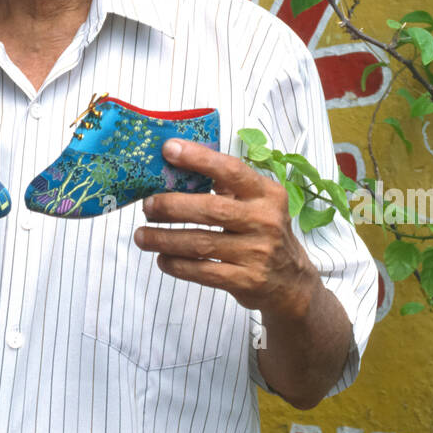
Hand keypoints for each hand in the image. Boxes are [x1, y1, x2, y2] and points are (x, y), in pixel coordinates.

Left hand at [133, 138, 316, 317]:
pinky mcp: (247, 281)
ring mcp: (257, 253)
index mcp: (267, 194)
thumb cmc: (263, 233)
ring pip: (201, 243)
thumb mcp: (257, 204)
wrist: (290, 282)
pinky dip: (177, 265)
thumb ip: (227, 186)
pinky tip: (162, 259)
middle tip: (147, 205)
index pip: (231, 170)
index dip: (199, 158)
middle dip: (172, 206)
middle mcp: (265, 221)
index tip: (169, 149)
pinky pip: (203, 272)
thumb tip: (178, 165)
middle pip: (210, 209)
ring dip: (164, 239)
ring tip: (141, 236)